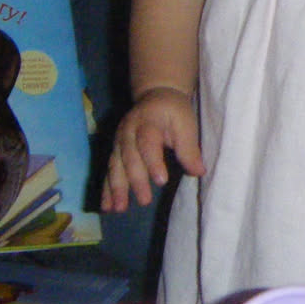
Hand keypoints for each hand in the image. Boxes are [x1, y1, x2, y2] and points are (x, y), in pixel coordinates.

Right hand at [105, 86, 203, 210]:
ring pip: (115, 165)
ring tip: (118, 209)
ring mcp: (118, 141)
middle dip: (135, 180)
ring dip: (115, 188)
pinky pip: (109, 171)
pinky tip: (106, 207)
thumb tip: (198, 172)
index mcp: (147, 122)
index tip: (162, 181)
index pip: (148, 142)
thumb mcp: (185, 123)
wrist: (155, 94)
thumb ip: (189, 148)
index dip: (153, 162)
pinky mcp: (115, 150)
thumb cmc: (173, 112)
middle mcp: (128, 131)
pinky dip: (106, 189)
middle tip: (145, 200)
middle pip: (129, 157)